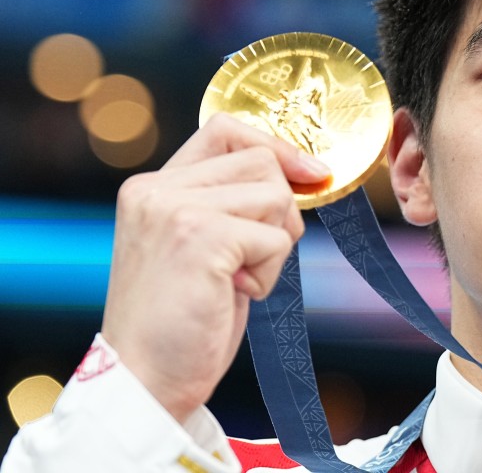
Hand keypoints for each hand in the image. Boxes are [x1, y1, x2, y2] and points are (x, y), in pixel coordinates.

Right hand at [100, 113, 330, 422]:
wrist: (145, 380)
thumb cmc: (181, 319)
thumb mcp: (202, 245)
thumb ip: (231, 202)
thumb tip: (308, 170)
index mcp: (151, 186)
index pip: (225, 130)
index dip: (275, 147)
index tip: (309, 173)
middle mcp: (157, 189)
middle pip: (263, 162)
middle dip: (279, 211)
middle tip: (252, 257)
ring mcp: (176, 210)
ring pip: (276, 196)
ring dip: (274, 245)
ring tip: (236, 279)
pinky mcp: (201, 237)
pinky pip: (276, 239)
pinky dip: (270, 274)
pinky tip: (234, 295)